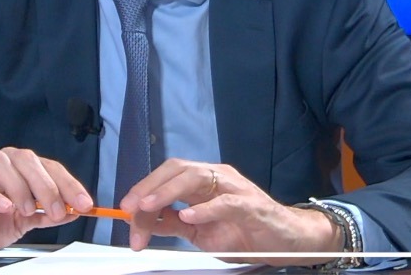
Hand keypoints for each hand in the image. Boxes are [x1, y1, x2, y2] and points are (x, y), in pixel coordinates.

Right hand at [0, 147, 93, 250]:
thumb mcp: (23, 222)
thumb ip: (46, 215)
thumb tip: (75, 211)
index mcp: (21, 168)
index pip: (50, 167)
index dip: (69, 184)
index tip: (85, 203)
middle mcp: (2, 162)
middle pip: (28, 160)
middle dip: (47, 186)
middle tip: (57, 210)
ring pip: (2, 163)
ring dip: (20, 187)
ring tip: (27, 210)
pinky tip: (4, 207)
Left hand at [118, 159, 342, 265]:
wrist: (286, 242)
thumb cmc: (245, 234)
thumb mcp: (200, 233)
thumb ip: (173, 224)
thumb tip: (141, 221)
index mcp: (203, 183)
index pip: (167, 176)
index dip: (143, 188)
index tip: (124, 209)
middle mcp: (217, 177)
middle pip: (177, 169)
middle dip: (149, 186)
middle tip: (130, 208)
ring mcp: (235, 188)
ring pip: (197, 177)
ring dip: (168, 191)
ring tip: (149, 206)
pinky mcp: (251, 205)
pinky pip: (225, 202)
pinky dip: (205, 209)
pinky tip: (189, 217)